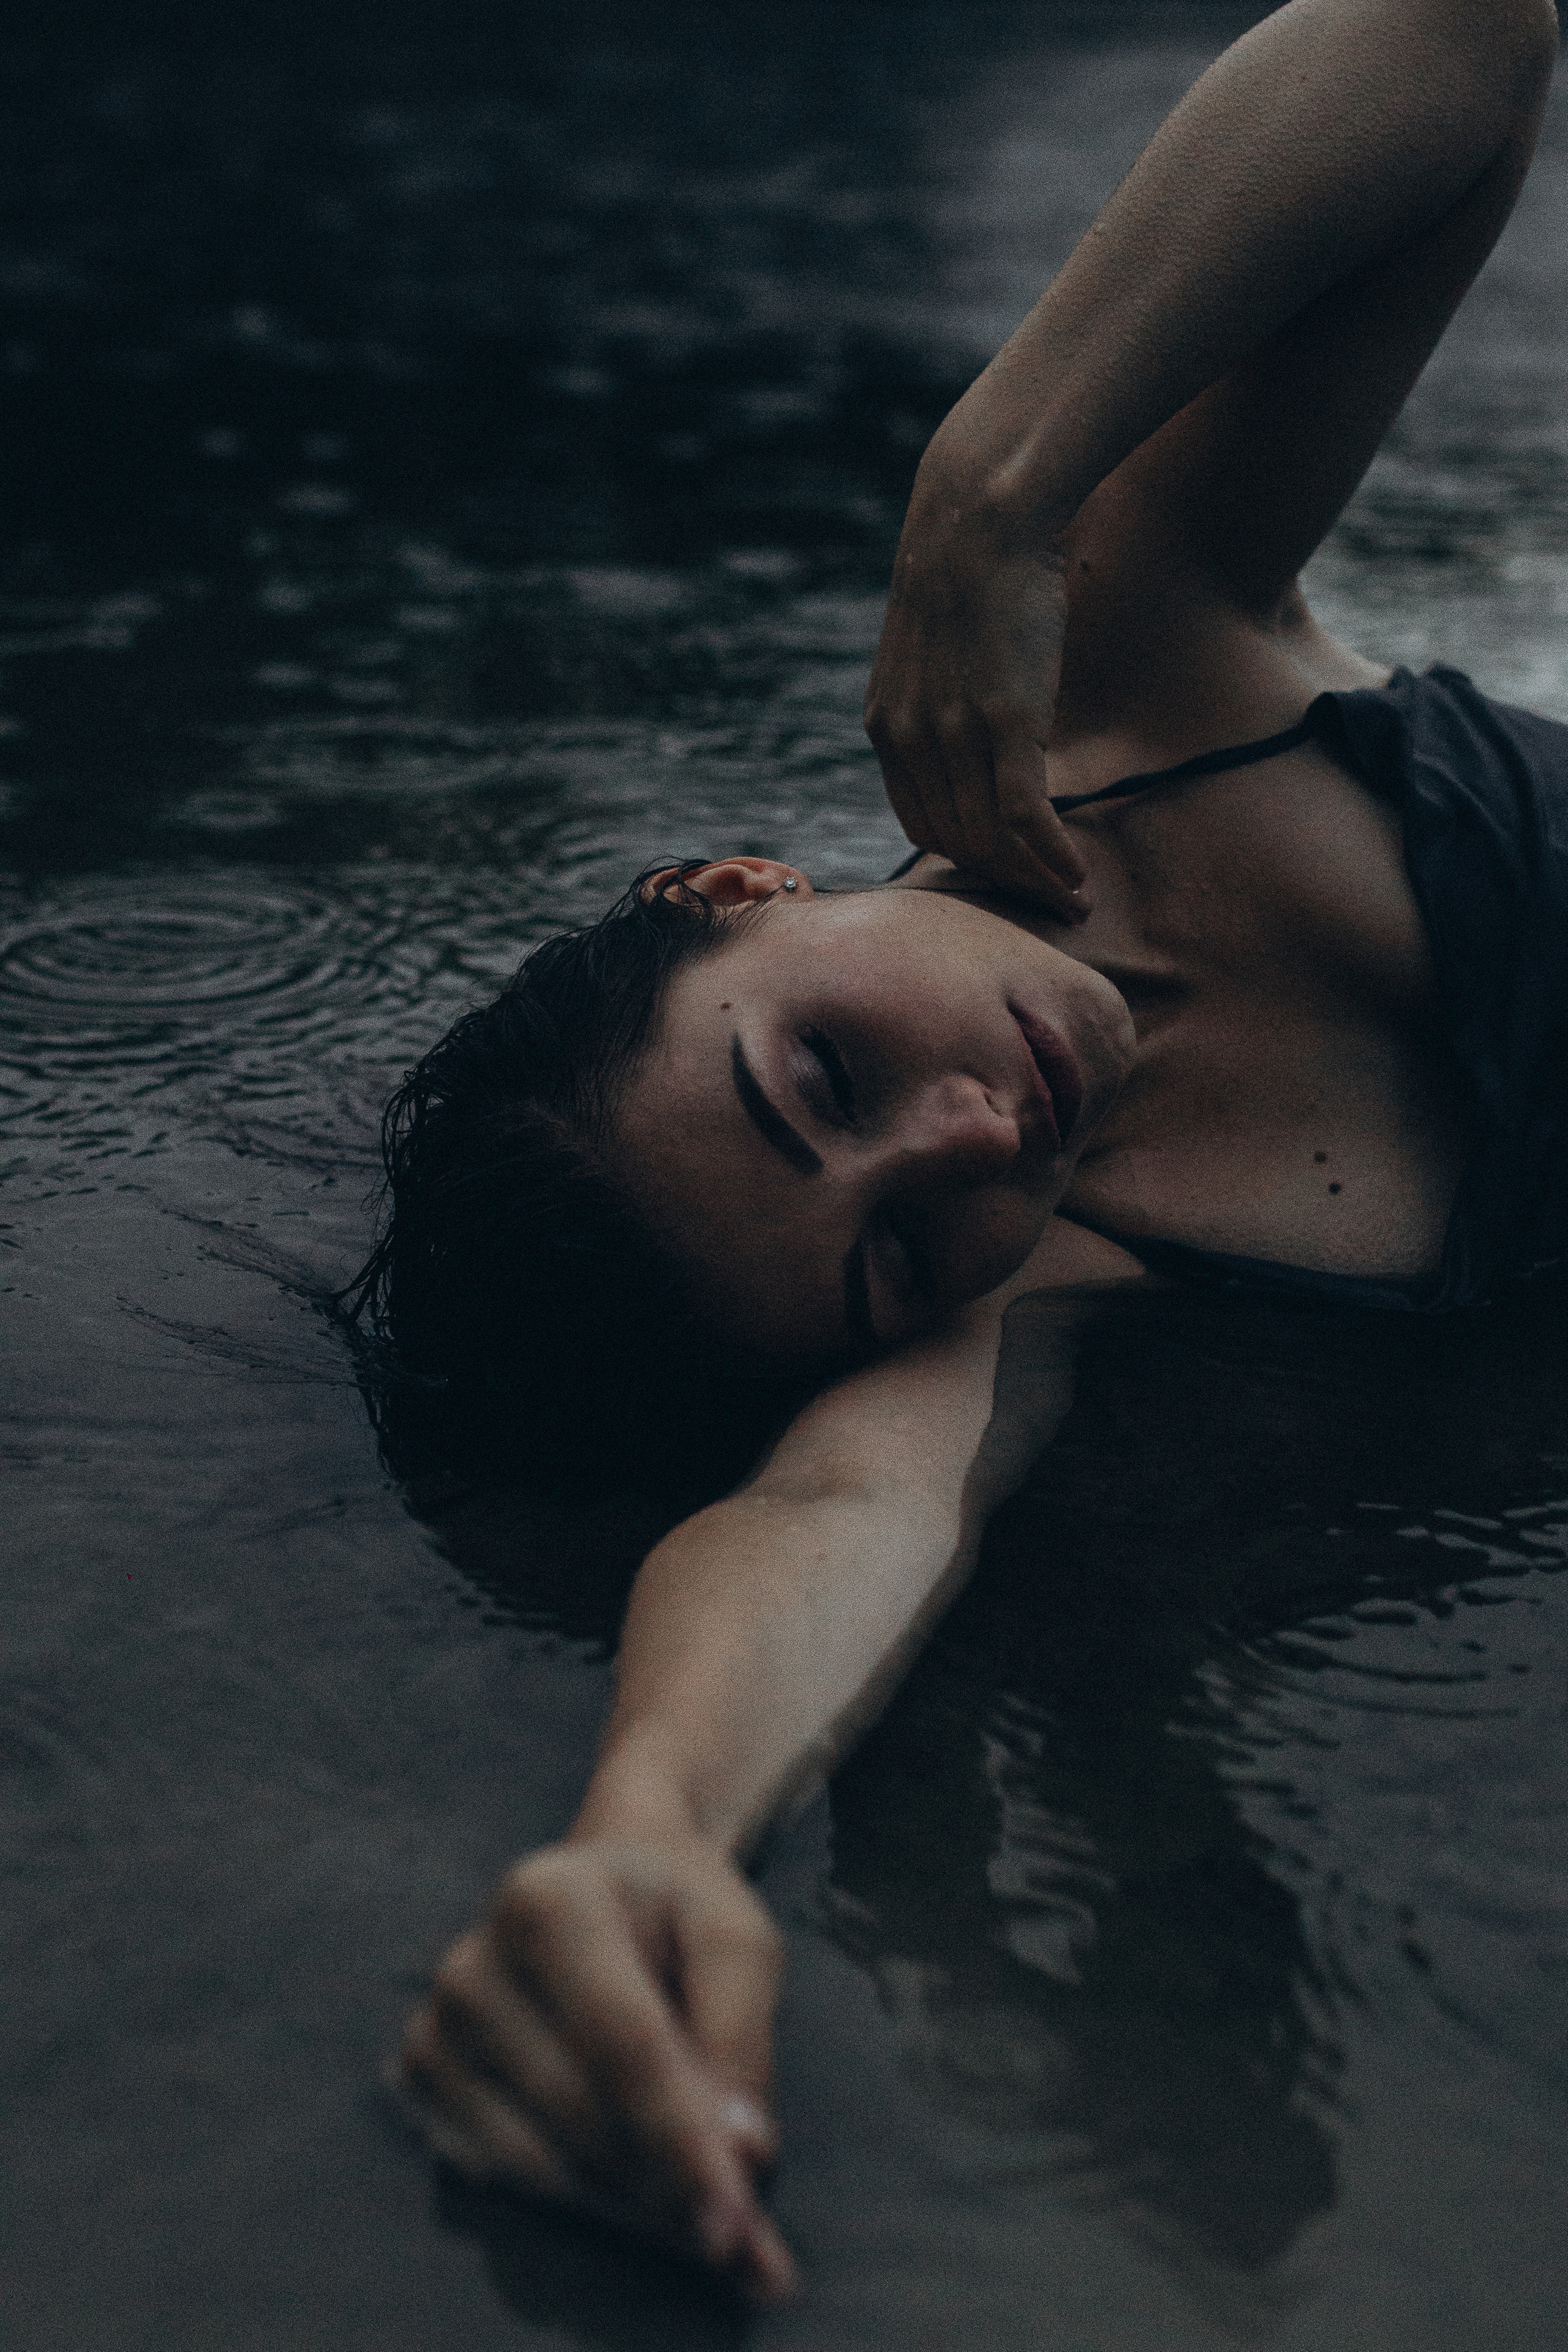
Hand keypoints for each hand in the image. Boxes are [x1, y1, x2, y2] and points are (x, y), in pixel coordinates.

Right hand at [395, 1834, 796, 2304]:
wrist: (605, 1885)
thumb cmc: (676, 1913)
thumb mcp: (735, 1938)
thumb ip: (741, 2035)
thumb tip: (739, 2154)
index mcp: (550, 1900)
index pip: (623, 2042)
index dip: (680, 2137)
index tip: (736, 2219)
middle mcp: (473, 1965)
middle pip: (582, 2114)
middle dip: (671, 2188)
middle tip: (751, 2241)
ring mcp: (437, 2029)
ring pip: (543, 2165)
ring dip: (634, 2210)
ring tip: (709, 2220)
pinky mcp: (424, 2085)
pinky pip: (510, 2179)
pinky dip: (587, 2204)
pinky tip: (642, 2197)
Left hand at [865, 462, 1088, 917]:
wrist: (980, 516)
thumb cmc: (971, 574)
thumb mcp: (936, 652)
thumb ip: (944, 706)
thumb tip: (982, 737)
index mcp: (887, 729)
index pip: (923, 826)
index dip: (967, 860)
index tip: (1008, 875)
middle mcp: (911, 742)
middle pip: (956, 844)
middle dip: (1004, 886)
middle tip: (1050, 908)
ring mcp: (954, 735)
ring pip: (990, 840)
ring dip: (1035, 882)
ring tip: (1074, 903)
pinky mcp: (1004, 723)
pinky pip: (1023, 817)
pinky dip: (1050, 857)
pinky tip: (1077, 878)